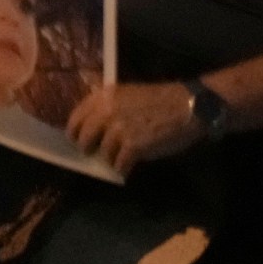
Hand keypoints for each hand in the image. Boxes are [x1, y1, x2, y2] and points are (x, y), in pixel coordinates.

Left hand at [65, 82, 204, 174]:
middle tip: (92, 154)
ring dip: (109, 159)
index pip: (75, 118)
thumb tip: (90, 128)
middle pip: (83, 138)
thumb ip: (106, 107)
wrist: (188, 107)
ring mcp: (118, 129)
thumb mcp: (126, 94)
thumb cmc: (159, 100)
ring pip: (102, 153)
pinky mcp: (133, 146)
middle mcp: (105, 111)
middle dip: (87, 148)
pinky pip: (119, 164)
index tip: (75, 140)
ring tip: (117, 160)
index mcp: (102, 96)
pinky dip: (121, 169)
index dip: (74, 132)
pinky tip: (125, 169)